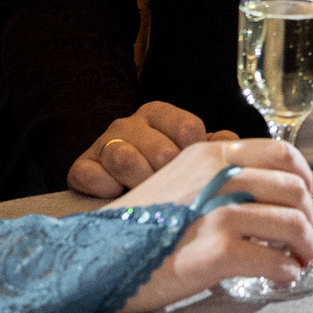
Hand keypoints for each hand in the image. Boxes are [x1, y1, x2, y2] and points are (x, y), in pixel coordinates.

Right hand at [69, 101, 239, 197]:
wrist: (113, 198)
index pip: (189, 129)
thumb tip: (231, 143)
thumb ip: (214, 147)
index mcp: (160, 115)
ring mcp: (104, 143)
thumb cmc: (159, 176)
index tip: (193, 176)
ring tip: (144, 197)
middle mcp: (130, 123)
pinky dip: (106, 192)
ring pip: (126, 160)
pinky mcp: (81, 166)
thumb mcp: (189, 158)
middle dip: (169, 180)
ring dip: (139, 186)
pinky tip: (115, 198)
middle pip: (161, 151)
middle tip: (169, 194)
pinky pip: (92, 177)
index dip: (194, 159)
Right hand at [114, 139, 312, 312]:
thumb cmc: (137, 227)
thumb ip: (219, 179)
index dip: (305, 179)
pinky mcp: (216, 251)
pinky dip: (286, 270)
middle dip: (308, 219)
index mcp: (210, 155)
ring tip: (297, 261)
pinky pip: (274, 259)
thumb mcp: (179, 182)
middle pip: (294, 190)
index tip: (304, 201)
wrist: (95, 257)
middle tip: (303, 240)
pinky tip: (280, 276)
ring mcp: (218, 212)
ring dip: (305, 247)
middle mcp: (218, 176)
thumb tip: (268, 195)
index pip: (282, 154)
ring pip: (292, 223)